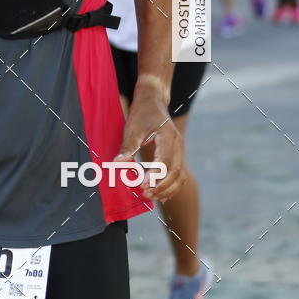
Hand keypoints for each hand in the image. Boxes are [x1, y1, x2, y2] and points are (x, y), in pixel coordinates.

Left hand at [114, 86, 185, 203]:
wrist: (153, 101)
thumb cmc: (141, 113)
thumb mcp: (132, 127)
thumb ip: (127, 146)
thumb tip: (118, 163)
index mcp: (168, 136)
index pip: (164, 161)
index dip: (154, 176)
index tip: (142, 185)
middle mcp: (178, 144)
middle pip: (176, 172)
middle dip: (161, 186)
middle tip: (145, 194)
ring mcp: (181, 150)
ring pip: (180, 175)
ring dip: (168, 189)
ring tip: (152, 197)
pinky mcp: (178, 154)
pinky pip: (180, 174)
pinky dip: (172, 186)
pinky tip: (161, 194)